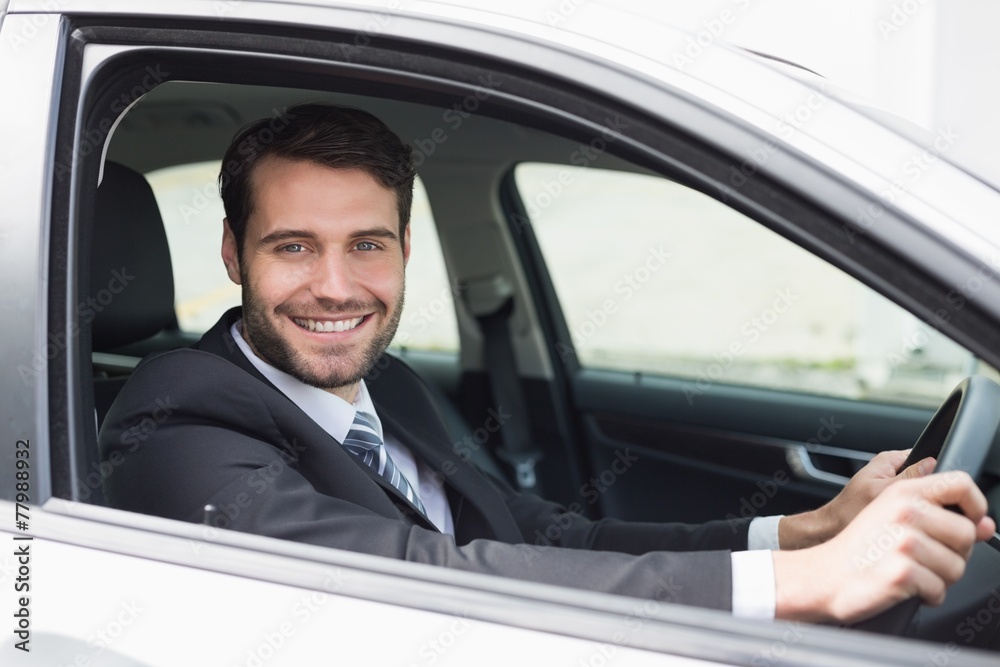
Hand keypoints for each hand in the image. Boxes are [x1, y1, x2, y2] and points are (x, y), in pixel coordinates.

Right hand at [773, 470, 994, 622]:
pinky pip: (940, 590)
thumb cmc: (858, 548)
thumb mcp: (891, 513)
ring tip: (912, 571)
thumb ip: (940, 512)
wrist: (823, 575)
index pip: (960, 483)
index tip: (969, 521)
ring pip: (957, 567)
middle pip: (967, 533)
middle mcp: (905, 513)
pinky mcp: (903, 572)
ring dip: (939, 578)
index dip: (974, 505)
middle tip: (926, 556)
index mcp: (903, 493)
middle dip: (954, 553)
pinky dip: (926, 596)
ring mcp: (904, 543)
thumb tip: (985, 524)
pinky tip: (906, 587)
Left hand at [779, 449, 933, 548]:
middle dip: (937, 496)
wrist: (831, 532)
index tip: (951, 495)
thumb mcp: (878, 492)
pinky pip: (918, 510)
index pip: (929, 458)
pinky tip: (918, 530)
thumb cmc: (847, 513)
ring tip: (924, 521)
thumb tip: (933, 463)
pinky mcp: (896, 507)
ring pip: (926, 497)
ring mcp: (895, 489)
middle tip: (935, 512)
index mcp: (890, 460)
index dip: (943, 477)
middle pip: (930, 479)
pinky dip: (921, 520)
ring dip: (929, 510)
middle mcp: (893, 472)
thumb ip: (906, 477)